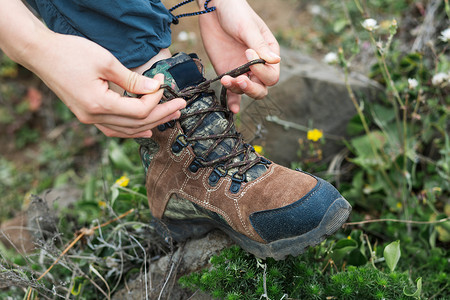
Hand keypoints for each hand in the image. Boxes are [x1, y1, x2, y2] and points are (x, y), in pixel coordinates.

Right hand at [26, 32, 185, 137]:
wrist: (41, 54)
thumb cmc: (71, 53)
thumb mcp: (106, 61)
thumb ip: (133, 79)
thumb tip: (156, 88)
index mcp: (99, 105)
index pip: (139, 111)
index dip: (156, 99)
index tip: (163, 81)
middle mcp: (93, 117)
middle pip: (137, 124)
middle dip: (162, 115)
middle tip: (181, 107)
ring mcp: (89, 119)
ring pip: (127, 130)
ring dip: (151, 124)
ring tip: (171, 118)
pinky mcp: (87, 115)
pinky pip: (114, 129)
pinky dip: (132, 130)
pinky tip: (146, 130)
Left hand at [198, 0, 279, 112]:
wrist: (213, 9)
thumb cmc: (235, 13)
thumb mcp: (248, 28)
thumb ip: (260, 46)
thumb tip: (276, 61)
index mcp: (269, 53)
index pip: (272, 75)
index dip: (261, 70)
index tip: (248, 53)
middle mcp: (257, 66)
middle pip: (262, 88)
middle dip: (252, 88)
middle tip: (240, 79)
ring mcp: (242, 70)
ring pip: (246, 91)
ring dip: (237, 88)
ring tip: (226, 78)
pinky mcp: (228, 73)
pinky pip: (233, 92)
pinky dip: (233, 101)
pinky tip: (233, 109)